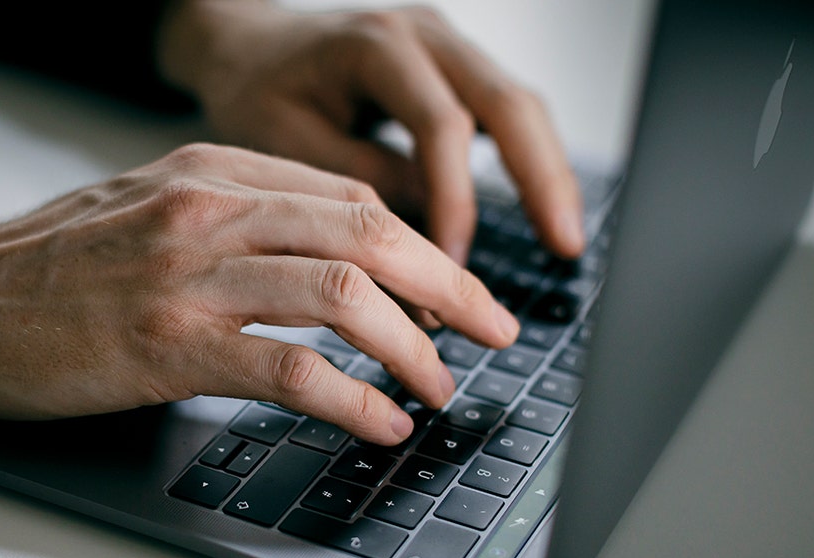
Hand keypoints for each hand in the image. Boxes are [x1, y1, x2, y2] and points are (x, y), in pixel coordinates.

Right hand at [0, 143, 518, 444]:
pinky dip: (352, 397)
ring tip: (441, 387)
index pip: (348, 196)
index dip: (421, 246)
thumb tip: (320, 256)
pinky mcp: (166, 343)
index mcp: (208, 174)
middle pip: (369, 231)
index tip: (456, 290)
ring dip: (414, 346)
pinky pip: (290, 367)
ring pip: (344, 292)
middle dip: (449, 287)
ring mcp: (189, 275)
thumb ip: (230, 220)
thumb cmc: (39, 267)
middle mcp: (209, 211)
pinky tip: (378, 420)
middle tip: (492, 330)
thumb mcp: (143, 212)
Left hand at [157, 0, 585, 263]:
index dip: (456, 200)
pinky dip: (527, 159)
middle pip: (508, 103)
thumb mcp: (287, 145)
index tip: (453, 266)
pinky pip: (504, 110)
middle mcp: (423, 34)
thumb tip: (426, 249)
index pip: (441, 124)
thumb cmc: (256, 93)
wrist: (248, 45)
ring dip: (548, 171)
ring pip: (519, 104)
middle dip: (542, 180)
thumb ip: (357, 186)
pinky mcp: (452, 67)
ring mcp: (445, 45)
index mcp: (376, 46)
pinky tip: (543, 209)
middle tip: (565, 247)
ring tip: (565, 239)